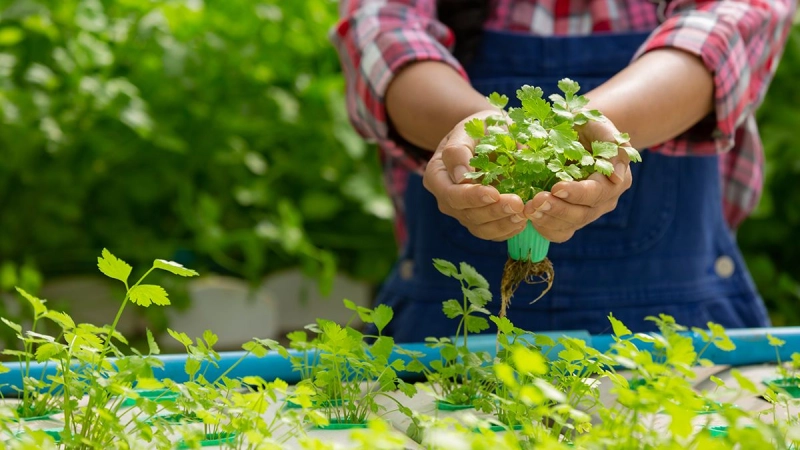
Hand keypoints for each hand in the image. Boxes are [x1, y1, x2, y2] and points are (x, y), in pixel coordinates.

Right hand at [422, 110, 526, 240]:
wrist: (491, 136)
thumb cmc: (480, 128)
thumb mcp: (469, 128)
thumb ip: (460, 149)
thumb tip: (461, 175)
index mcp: (437, 174)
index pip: (451, 193)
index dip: (471, 197)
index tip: (494, 192)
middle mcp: (446, 198)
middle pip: (466, 213)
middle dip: (493, 211)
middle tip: (518, 204)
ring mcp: (463, 212)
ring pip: (479, 228)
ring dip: (503, 223)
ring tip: (524, 213)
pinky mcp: (480, 220)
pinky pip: (492, 233)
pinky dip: (508, 229)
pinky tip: (523, 220)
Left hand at [524, 117, 633, 242]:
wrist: (574, 134)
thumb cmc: (588, 127)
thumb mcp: (601, 126)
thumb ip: (613, 146)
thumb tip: (617, 176)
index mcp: (614, 181)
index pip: (597, 193)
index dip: (577, 193)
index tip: (557, 187)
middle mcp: (603, 201)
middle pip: (583, 214)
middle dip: (558, 209)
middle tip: (536, 201)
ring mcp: (586, 212)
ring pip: (569, 226)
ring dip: (547, 219)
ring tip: (529, 209)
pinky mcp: (569, 219)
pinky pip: (558, 232)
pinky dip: (543, 227)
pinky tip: (529, 217)